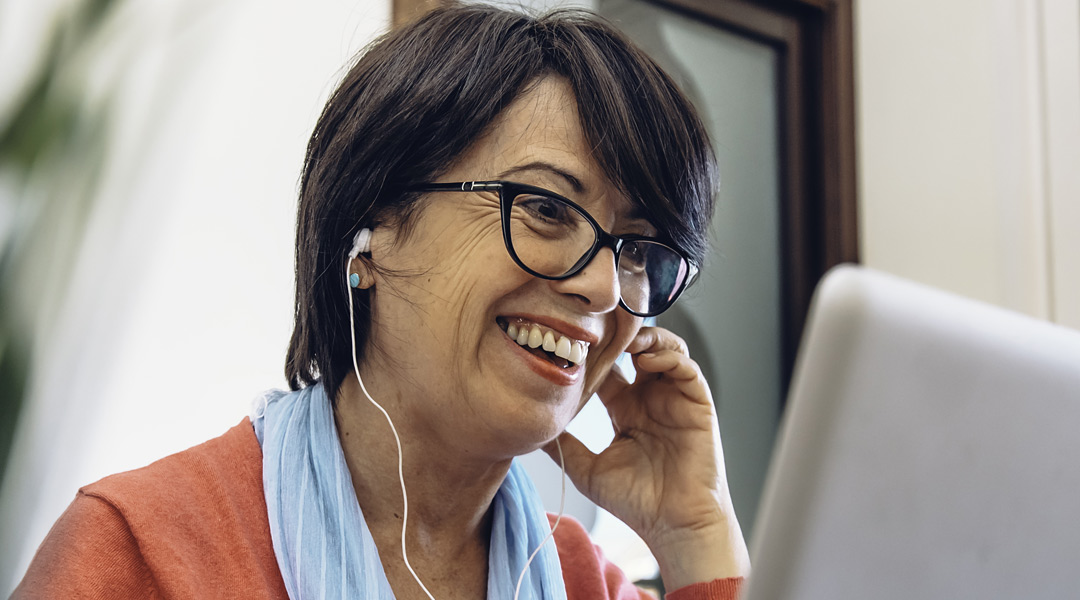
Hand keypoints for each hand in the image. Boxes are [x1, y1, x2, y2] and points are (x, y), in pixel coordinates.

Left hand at [543, 327, 749, 587]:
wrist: (674, 525)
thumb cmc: (636, 502)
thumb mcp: (587, 470)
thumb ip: (562, 445)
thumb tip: (529, 430)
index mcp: (626, 410)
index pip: (609, 368)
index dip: (594, 352)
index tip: (573, 342)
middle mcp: (650, 399)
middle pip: (638, 350)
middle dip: (621, 335)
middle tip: (599, 327)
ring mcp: (674, 399)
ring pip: (665, 349)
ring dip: (647, 337)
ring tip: (626, 338)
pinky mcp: (697, 404)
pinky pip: (686, 367)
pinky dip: (668, 355)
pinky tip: (646, 358)